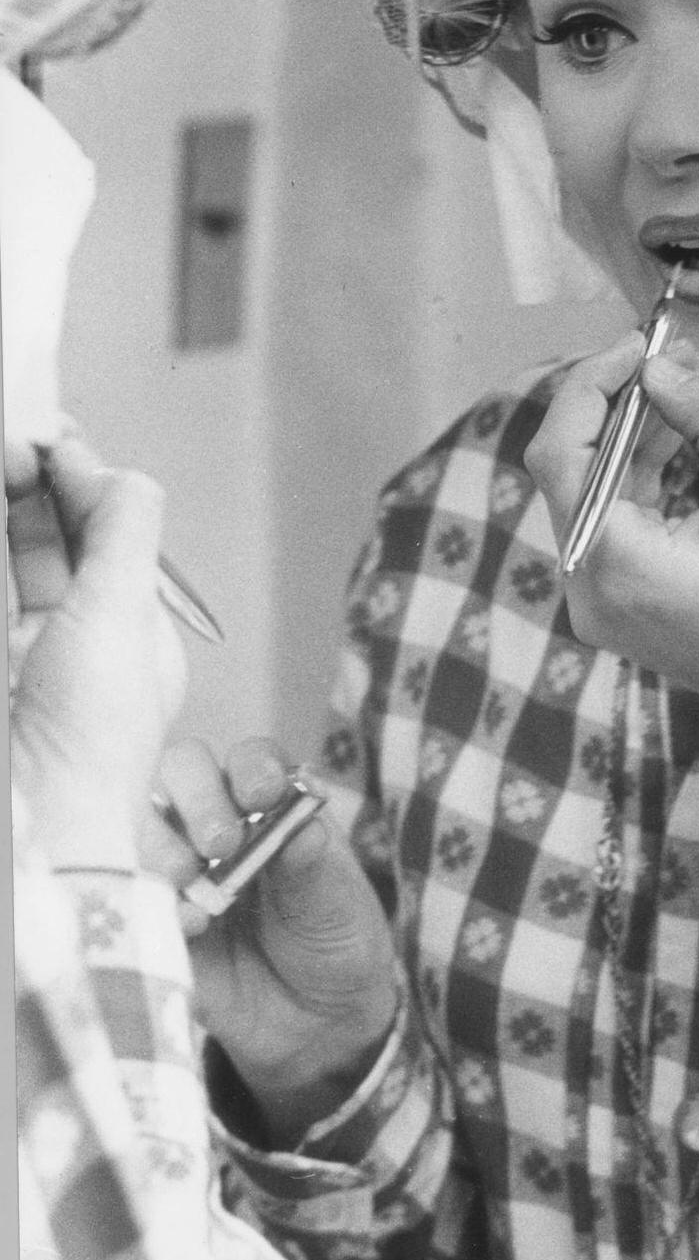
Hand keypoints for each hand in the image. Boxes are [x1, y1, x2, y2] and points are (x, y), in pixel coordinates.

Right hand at [7, 433, 186, 868]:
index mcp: (126, 633)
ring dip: (10, 508)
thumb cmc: (92, 730)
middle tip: (13, 438)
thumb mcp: (125, 612)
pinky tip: (4, 502)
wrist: (35, 825)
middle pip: (45, 542)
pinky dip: (3, 548)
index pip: (104, 535)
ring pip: (15, 565)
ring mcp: (20, 658)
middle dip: (28, 485)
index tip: (45, 434)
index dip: (76, 480)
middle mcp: (71, 644)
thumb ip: (123, 530)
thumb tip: (114, 467)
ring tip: (5, 456)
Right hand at [150, 735, 397, 1143]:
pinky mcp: (155, 918)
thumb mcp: (338, 903)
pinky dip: (152, 901)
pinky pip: (132, 894)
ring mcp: (181, 867)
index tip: (264, 794)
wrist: (317, 1026)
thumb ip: (314, 865)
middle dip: (199, 796)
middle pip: (184, 773)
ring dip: (163, 844)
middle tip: (221, 840)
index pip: (251, 761)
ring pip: (146, 825)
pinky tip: (185, 922)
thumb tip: (299, 825)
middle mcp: (219, 824)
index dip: (252, 767)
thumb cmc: (335, 942)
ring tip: (191, 878)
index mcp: (272, 806)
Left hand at [526, 339, 698, 763]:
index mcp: (613, 563)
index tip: (640, 345)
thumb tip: (664, 367)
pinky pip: (620, 515)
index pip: (562, 452)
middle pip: (577, 465)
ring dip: (648, 430)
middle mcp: (586, 583)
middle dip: (631, 400)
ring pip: (601, 485)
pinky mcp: (618, 597)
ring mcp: (598, 595)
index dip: (591, 386)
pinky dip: (653, 470)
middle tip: (691, 354)